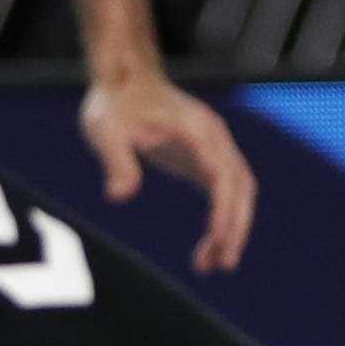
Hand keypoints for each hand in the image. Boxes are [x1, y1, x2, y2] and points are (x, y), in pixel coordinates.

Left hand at [79, 69, 258, 272]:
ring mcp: (213, 148)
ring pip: (237, 193)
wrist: (123, 80)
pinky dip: (222, 220)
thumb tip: (118, 195)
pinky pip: (223, 194)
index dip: (223, 207)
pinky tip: (208, 248)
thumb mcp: (104, 129)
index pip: (221, 174)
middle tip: (222, 265)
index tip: (217, 237)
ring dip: (232, 228)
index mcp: (197, 128)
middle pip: (240, 187)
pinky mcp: (204, 158)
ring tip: (213, 265)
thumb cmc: (114, 103)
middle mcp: (214, 138)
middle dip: (236, 226)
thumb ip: (115, 160)